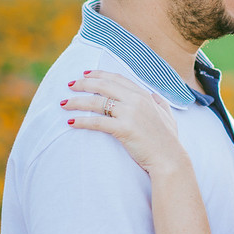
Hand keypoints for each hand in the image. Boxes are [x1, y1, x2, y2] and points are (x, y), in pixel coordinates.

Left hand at [63, 70, 186, 174]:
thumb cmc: (168, 141)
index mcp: (144, 95)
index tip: (85, 74)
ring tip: (64, 104)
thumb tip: (155, 96)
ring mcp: (130, 113)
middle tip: (69, 85)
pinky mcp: (124, 129)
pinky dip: (82, 121)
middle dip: (83, 84)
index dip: (99, 74)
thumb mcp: (168, 117)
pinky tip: (71, 122)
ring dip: (77, 101)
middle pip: (103, 86)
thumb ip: (160, 104)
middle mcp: (136, 100)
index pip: (117, 78)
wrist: (169, 159)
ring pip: (97, 102)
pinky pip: (97, 122)